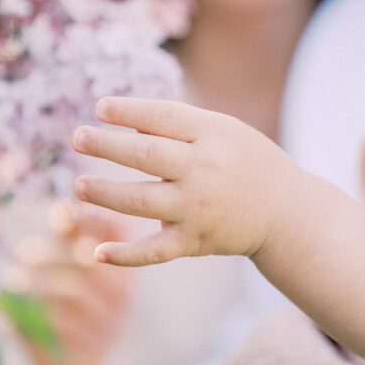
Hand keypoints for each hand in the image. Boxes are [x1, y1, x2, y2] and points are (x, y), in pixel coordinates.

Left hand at [12, 201, 130, 364]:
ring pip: (71, 296)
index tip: (59, 215)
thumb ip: (69, 239)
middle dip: (53, 253)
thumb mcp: (72, 272)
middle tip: (23, 252)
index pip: (115, 236)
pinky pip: (56, 330)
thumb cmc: (67, 307)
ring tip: (11, 279)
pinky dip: (28, 318)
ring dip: (37, 283)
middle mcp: (123, 300)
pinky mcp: (87, 357)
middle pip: (89, 265)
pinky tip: (6, 314)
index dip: (89, 221)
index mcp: (123, 271)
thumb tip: (62, 207)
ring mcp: (108, 330)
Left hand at [72, 96, 302, 266]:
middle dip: (107, 146)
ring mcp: (198, 208)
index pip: (163, 118)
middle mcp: (204, 170)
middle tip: (78, 138)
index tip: (99, 108)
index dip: (129, 111)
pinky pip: (155, 251)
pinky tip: (97, 253)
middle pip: (146, 156)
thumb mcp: (221, 131)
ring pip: (141, 201)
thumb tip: (124, 118)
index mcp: (212, 135)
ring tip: (78, 185)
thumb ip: (176, 125)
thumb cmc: (244, 160)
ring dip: (105, 194)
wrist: (286, 212)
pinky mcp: (195, 242)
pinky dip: (126, 256)